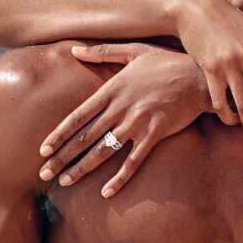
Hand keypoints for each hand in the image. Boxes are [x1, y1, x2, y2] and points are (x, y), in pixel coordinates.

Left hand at [36, 43, 209, 197]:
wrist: (199, 76)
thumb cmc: (166, 63)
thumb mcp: (134, 50)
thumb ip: (102, 52)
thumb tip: (73, 50)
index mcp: (112, 89)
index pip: (78, 116)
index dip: (59, 134)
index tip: (43, 150)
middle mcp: (120, 108)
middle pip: (85, 136)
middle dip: (63, 156)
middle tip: (44, 173)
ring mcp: (137, 122)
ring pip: (103, 150)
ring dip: (82, 168)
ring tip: (65, 182)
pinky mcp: (155, 134)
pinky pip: (133, 161)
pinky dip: (120, 178)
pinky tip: (106, 192)